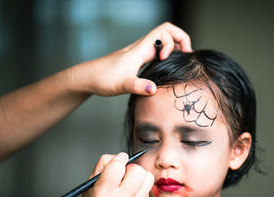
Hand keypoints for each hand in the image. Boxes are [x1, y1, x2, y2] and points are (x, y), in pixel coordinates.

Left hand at [70, 22, 191, 96]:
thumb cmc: (103, 78)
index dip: (174, 40)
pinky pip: (157, 52)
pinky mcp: (138, 61)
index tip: (169, 59)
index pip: (165, 30)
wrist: (88, 78)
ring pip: (163, 43)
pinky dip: (167, 56)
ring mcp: (140, 54)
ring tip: (178, 63)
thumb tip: (153, 89)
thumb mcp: (123, 84)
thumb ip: (138, 86)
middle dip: (180, 41)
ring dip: (174, 49)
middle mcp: (142, 48)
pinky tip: (165, 69)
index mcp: (141, 49)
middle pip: (168, 33)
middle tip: (185, 57)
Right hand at [70, 153, 153, 196]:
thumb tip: (121, 156)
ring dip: (139, 177)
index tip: (117, 161)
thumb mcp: (89, 187)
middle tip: (124, 174)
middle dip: (131, 168)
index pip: (117, 166)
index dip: (118, 160)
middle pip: (137, 170)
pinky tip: (130, 195)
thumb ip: (103, 167)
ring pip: (147, 178)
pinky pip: (147, 191)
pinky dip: (140, 188)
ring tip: (128, 183)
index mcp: (102, 194)